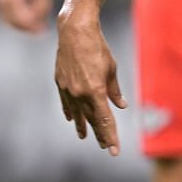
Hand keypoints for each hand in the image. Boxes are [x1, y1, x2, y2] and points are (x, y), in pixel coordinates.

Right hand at [0, 0, 52, 32]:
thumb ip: (41, 8)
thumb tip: (39, 24)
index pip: (23, 22)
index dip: (34, 28)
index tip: (45, 29)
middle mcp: (1, 0)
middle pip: (14, 24)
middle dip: (28, 28)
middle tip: (43, 29)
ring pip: (9, 20)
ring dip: (22, 24)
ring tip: (38, 22)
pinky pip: (7, 13)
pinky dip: (17, 17)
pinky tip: (31, 14)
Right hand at [55, 16, 126, 154]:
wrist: (75, 31)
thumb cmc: (97, 48)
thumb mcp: (111, 69)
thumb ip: (114, 90)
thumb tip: (121, 106)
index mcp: (95, 91)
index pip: (104, 120)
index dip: (110, 136)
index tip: (114, 150)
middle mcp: (79, 93)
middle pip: (91, 120)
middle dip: (99, 134)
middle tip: (105, 147)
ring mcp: (67, 89)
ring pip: (77, 113)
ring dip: (83, 126)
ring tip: (85, 137)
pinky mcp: (60, 82)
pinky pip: (66, 102)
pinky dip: (70, 112)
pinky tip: (71, 119)